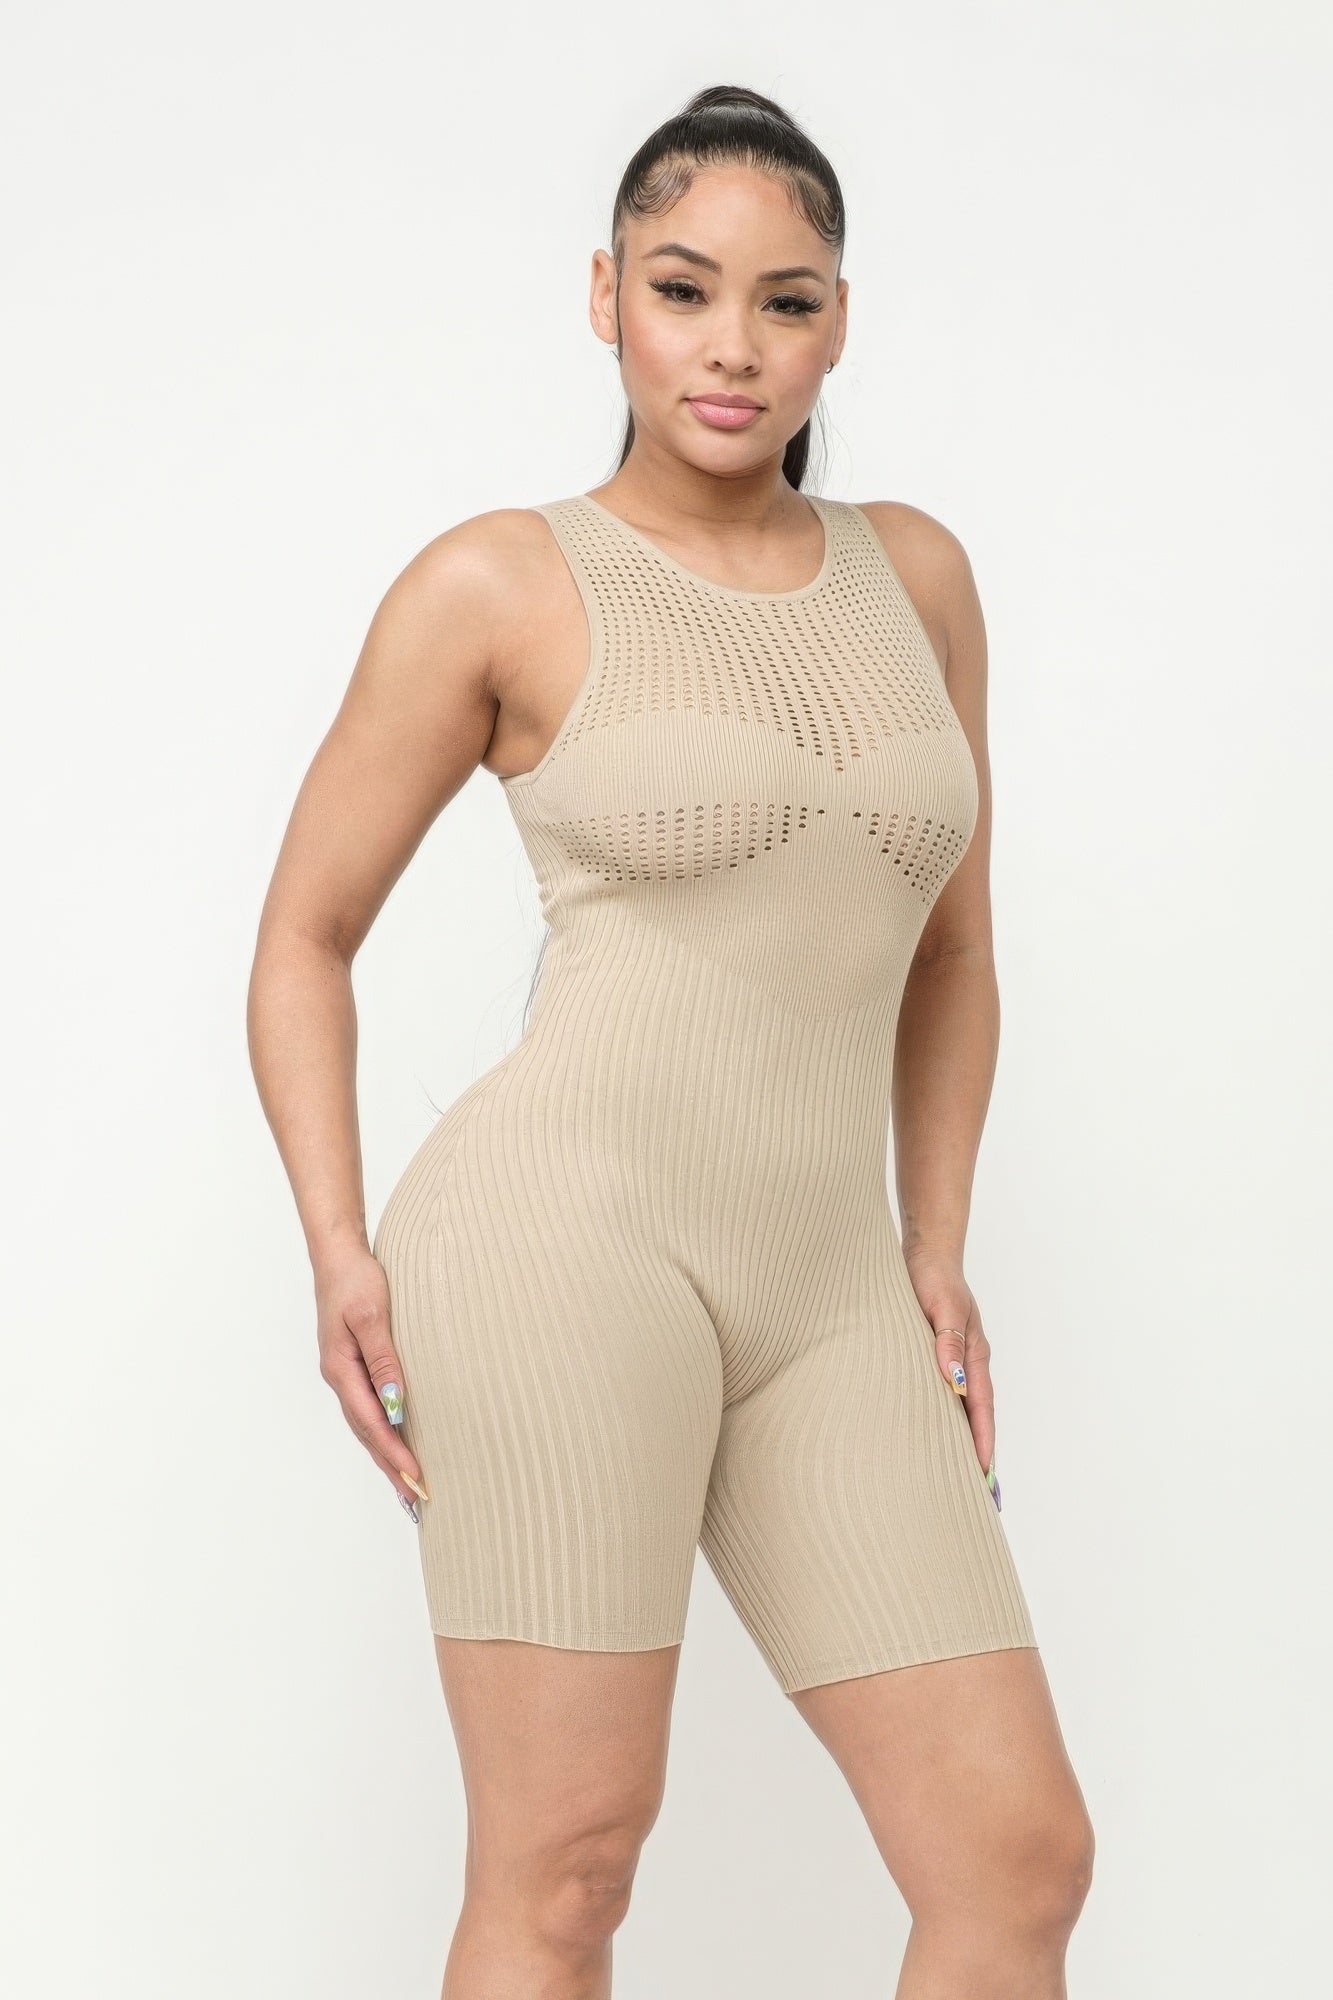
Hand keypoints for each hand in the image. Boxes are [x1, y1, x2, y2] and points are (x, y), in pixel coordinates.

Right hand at [314, 1240, 428, 1516]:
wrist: (338, 1255)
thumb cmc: (356, 1280)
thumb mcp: (372, 1316)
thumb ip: (384, 1359)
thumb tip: (396, 1403)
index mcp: (341, 1369)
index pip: (371, 1423)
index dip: (395, 1453)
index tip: (417, 1478)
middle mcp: (340, 1377)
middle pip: (367, 1433)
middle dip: (392, 1467)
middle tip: (417, 1500)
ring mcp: (345, 1373)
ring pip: (367, 1425)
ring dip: (387, 1455)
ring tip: (408, 1486)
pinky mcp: (354, 1366)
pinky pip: (369, 1409)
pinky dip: (384, 1432)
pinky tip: (397, 1443)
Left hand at [903, 1249, 999, 1506]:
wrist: (925, 1252)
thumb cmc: (932, 1278)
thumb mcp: (942, 1307)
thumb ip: (947, 1341)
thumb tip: (954, 1381)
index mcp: (974, 1357)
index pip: (981, 1410)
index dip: (982, 1444)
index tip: (983, 1477)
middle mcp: (968, 1364)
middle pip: (978, 1417)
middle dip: (980, 1454)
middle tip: (981, 1496)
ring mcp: (955, 1361)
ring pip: (963, 1410)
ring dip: (964, 1441)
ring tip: (960, 1479)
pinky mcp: (937, 1357)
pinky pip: (946, 1396)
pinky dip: (947, 1420)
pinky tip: (933, 1435)